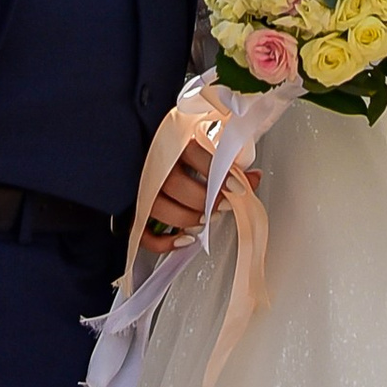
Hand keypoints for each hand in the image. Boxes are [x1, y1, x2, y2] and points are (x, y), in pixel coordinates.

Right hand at [145, 111, 256, 249]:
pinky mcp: (132, 213)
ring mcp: (139, 190)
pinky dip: (165, 243)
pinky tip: (186, 240)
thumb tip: (254, 178)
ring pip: (160, 209)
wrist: (132, 148)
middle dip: (205, 200)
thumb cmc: (175, 150)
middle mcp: (152, 165)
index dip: (217, 173)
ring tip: (205, 219)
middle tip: (223, 205)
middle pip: (177, 185)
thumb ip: (225, 162)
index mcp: (170, 143)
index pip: (193, 154)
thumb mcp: (199, 147)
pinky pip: (144, 234)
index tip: (238, 187)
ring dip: (188, 218)